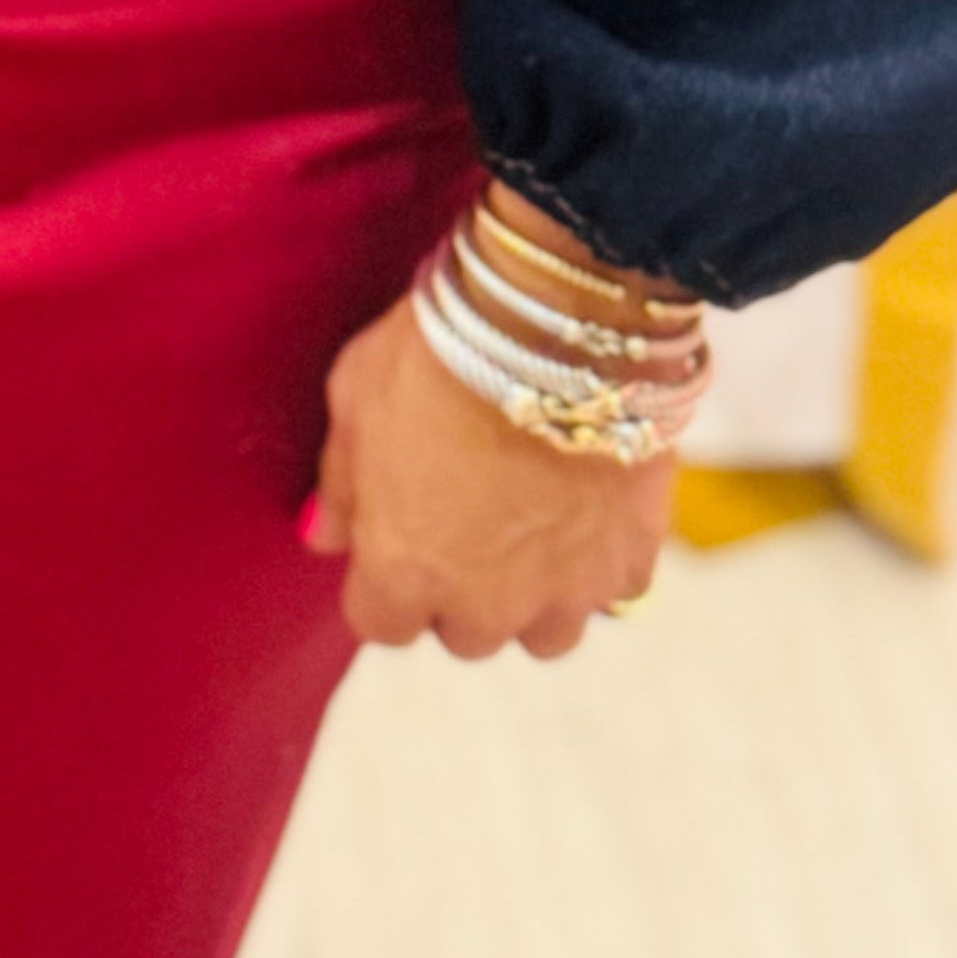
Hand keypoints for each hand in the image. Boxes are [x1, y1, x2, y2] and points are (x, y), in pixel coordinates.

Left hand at [309, 284, 673, 661]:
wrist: (560, 323)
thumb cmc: (439, 352)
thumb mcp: (355, 397)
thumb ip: (340, 484)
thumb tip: (326, 535)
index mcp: (402, 573)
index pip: (381, 622)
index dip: (387, 579)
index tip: (400, 536)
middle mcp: (484, 604)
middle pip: (466, 633)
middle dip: (462, 588)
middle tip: (470, 516)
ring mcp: (564, 590)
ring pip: (544, 634)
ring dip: (535, 594)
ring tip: (533, 523)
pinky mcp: (630, 560)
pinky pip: (614, 591)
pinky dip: (602, 561)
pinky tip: (588, 504)